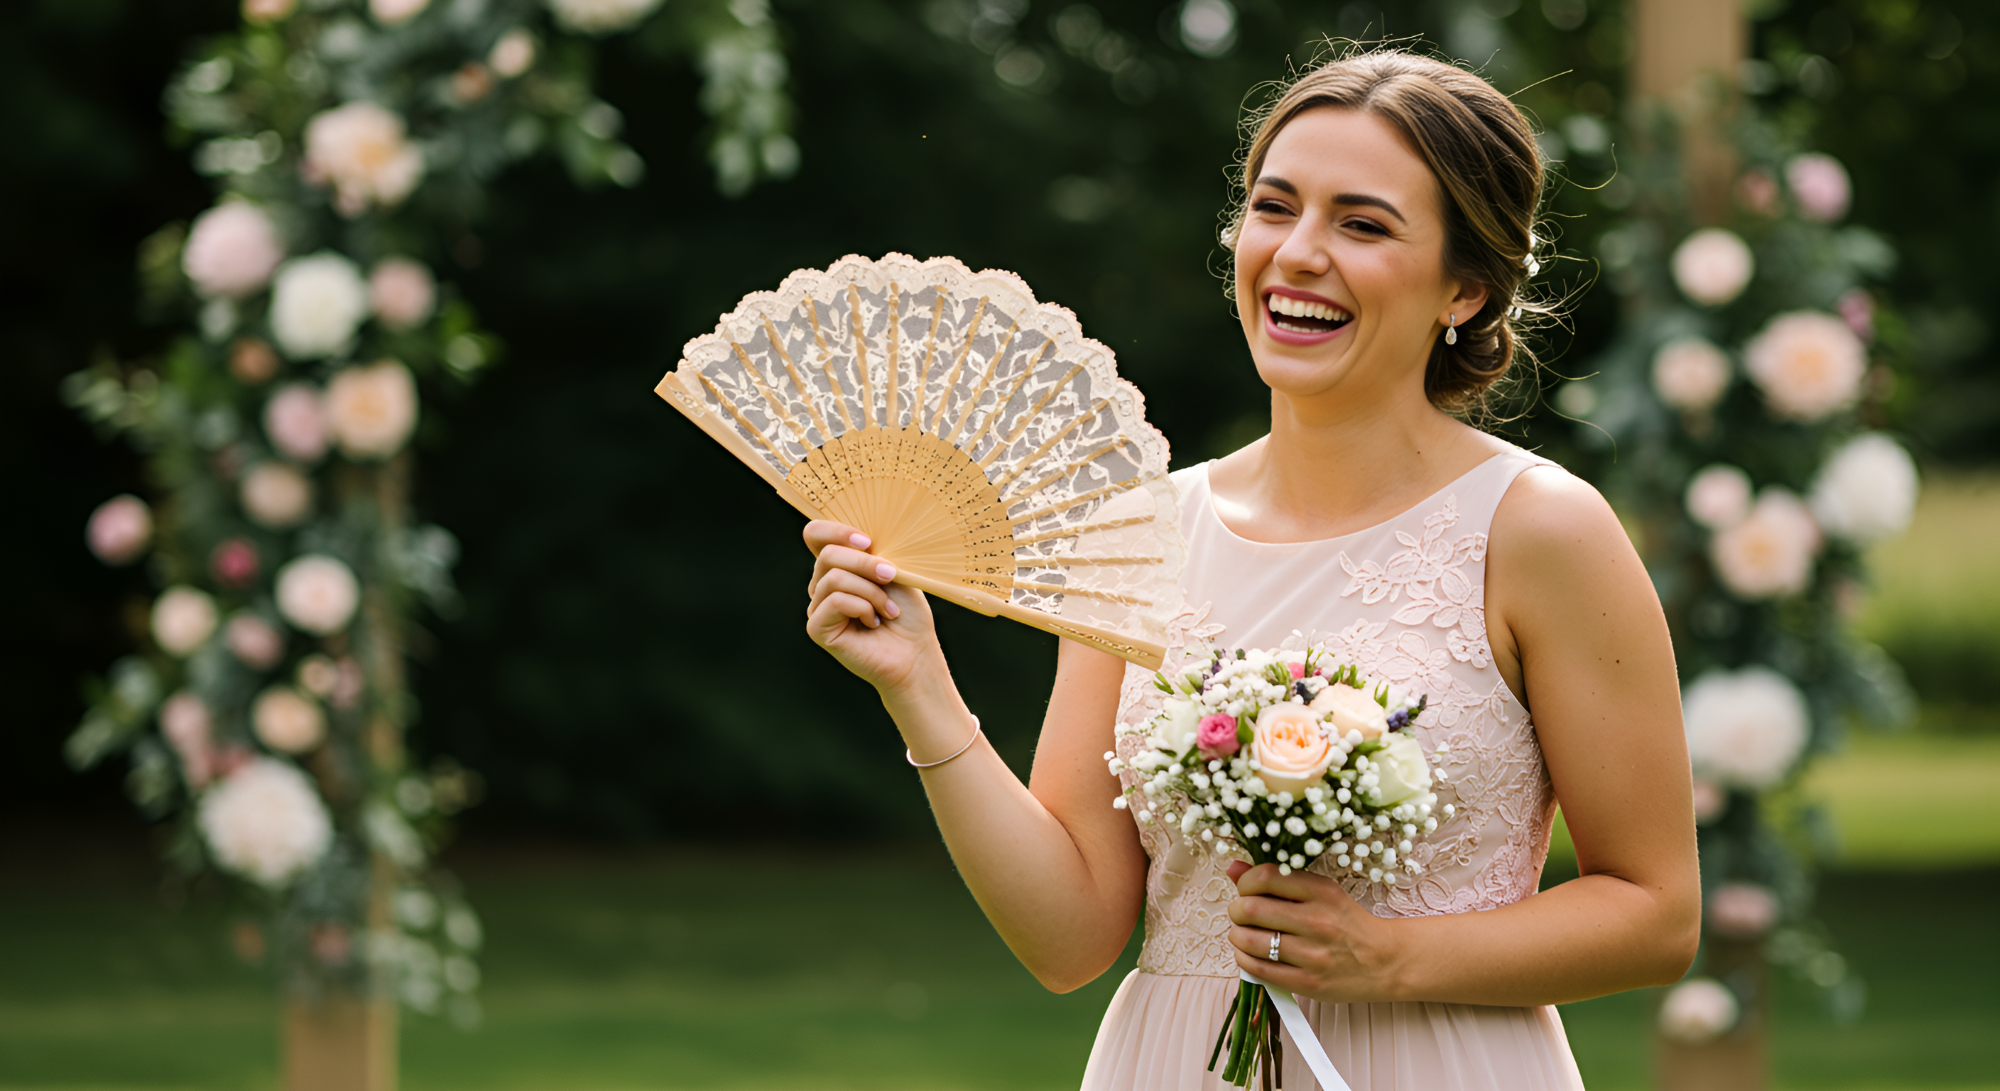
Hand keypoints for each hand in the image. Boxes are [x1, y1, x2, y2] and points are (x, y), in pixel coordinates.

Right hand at [802, 519, 940, 694]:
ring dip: (871, 592)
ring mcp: (817, 607)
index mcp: (839, 567)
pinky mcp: (817, 628)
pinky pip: (834, 601)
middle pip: (828, 554)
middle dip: (866, 564)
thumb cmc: (908, 615)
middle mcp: (823, 585)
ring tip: (889, 610)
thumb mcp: (895, 573)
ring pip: (834, 578)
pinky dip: (862, 608)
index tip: (868, 542)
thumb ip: (872, 553)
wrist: (915, 654)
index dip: (835, 530)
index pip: (815, 534)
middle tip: (891, 578)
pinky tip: (874, 622)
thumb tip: (861, 541)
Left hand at [1225, 860, 1403, 1003]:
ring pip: (1248, 940)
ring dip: (1237, 935)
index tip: (1248, 889)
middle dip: (1237, 910)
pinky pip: (1257, 969)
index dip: (1245, 882)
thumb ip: (1277, 879)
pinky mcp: (1307, 983)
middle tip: (1242, 913)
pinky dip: (1245, 958)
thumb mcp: (1321, 892)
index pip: (1264, 877)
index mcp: (1322, 892)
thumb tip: (1233, 867)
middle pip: (1250, 909)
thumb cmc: (1346, 923)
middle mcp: (1317, 921)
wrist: (1385, 962)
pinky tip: (1252, 953)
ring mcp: (1312, 955)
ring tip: (1246, 933)